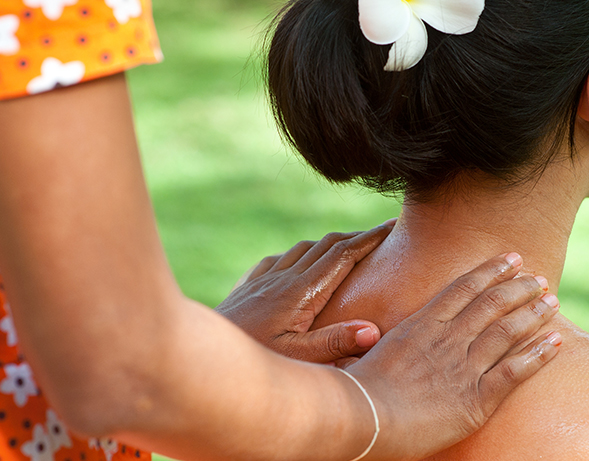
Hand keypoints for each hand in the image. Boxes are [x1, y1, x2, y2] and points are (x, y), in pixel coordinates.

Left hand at [216, 222, 394, 363]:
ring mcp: (262, 281)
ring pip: (301, 249)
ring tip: (347, 249)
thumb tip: (373, 331)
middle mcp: (281, 278)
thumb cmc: (248, 361)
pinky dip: (297, 255)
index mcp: (300, 292)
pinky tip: (296, 264)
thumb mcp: (295, 360)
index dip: (370, 239)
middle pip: (325, 245)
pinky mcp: (247, 289)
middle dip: (355, 237)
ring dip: (328, 245)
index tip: (394, 227)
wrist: (194, 358)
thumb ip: (333, 343)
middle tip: (381, 235)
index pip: (342, 255)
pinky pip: (276, 261)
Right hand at [344, 253, 561, 459]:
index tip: (512, 259)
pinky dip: (539, 354)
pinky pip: (515, 371)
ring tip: (552, 300)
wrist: (363, 418)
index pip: (464, 288)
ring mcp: (463, 367)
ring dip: (533, 312)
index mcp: (422, 324)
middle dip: (519, 287)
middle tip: (539, 278)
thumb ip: (390, 339)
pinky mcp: (476, 398)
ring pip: (508, 330)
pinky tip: (557, 341)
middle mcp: (447, 339)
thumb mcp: (369, 351)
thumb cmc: (357, 389)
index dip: (491, 271)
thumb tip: (380, 332)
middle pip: (492, 303)